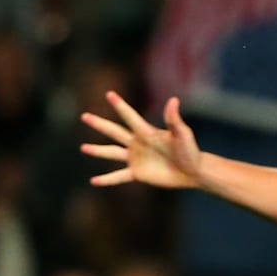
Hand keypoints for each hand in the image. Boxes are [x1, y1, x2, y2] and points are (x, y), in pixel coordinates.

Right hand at [81, 93, 203, 189]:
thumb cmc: (190, 151)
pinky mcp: (138, 173)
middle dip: (99, 124)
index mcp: (146, 132)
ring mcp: (136, 159)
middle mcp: (138, 144)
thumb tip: (173, 100)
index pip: (130, 116)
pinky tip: (93, 181)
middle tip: (84, 116)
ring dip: (98, 150)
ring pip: (112, 153)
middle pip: (114, 132)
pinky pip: (118, 176)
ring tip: (83, 148)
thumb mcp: (182, 134)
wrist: (193, 172)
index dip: (120, 105)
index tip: (109, 94)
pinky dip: (107, 179)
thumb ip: (174, 119)